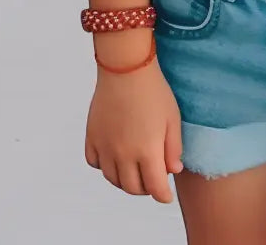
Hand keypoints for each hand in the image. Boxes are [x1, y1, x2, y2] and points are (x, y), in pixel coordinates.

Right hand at [85, 38, 182, 202]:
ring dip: (125, 181)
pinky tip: (114, 158)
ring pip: (112, 179)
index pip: (154, 187)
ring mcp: (105, 146)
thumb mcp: (173, 119)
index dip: (162, 195)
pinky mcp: (92, 136)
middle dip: (145, 189)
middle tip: (152, 181)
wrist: (125, 68)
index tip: (165, 196)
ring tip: (135, 172)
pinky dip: (104, 166)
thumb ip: (173, 148)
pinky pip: (94, 163)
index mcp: (147, 151)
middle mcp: (123, 154)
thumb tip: (172, 170)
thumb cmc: (154, 91)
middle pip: (132, 187)